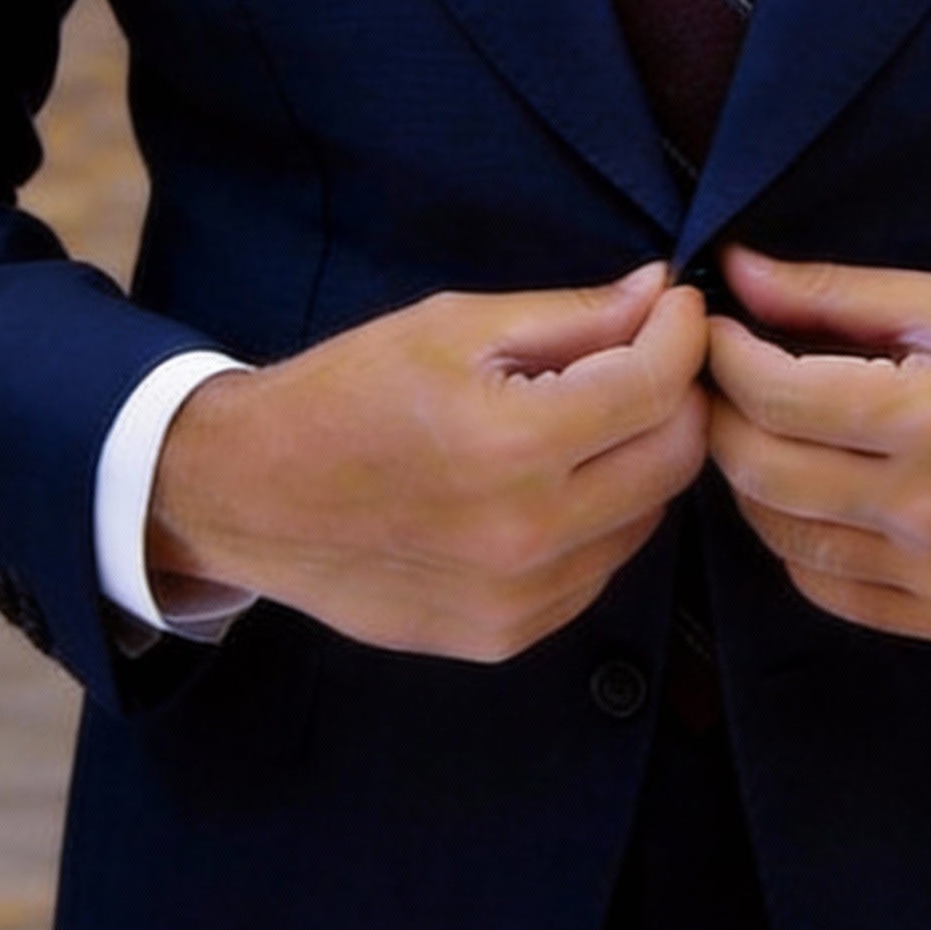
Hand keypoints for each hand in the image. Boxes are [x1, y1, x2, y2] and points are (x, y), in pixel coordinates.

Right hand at [147, 264, 708, 662]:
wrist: (248, 495)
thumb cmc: (347, 393)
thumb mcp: (454, 326)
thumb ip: (572, 315)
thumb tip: (660, 292)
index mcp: (512, 445)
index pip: (656, 389)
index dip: (682, 334)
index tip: (676, 306)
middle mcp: (527, 535)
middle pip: (674, 459)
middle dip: (675, 396)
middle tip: (643, 356)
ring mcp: (520, 600)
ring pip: (646, 518)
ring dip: (639, 459)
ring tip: (585, 419)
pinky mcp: (506, 637)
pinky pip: (598, 569)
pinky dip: (598, 519)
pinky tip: (549, 482)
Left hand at [704, 247, 930, 645]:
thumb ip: (838, 293)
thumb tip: (739, 271)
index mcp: (929, 416)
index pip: (773, 395)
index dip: (724, 355)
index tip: (713, 328)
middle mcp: (929, 509)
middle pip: (763, 472)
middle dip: (721, 418)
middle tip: (720, 381)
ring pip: (786, 541)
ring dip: (753, 484)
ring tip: (761, 434)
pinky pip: (835, 593)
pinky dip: (801, 545)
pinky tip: (808, 499)